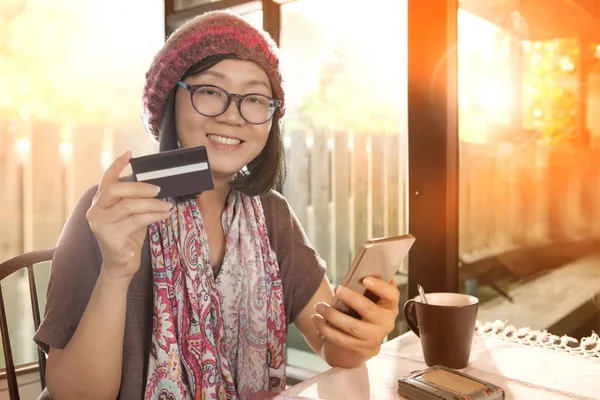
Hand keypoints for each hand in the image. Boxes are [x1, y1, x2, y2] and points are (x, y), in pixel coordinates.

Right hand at [86, 150, 171, 280]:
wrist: (122, 264)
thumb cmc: (128, 237)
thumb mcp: (132, 214)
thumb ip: (136, 200)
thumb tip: (156, 185)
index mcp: (100, 202)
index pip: (107, 179)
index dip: (117, 165)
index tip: (130, 154)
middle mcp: (95, 210)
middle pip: (115, 190)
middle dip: (139, 187)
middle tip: (158, 189)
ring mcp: (100, 224)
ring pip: (128, 206)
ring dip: (152, 204)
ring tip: (167, 205)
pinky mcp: (109, 236)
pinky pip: (135, 221)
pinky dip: (153, 216)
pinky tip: (164, 215)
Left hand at [311, 276, 399, 358]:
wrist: (366, 340)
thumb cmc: (368, 309)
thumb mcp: (374, 298)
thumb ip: (374, 283)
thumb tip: (371, 263)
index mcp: (390, 306)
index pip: (392, 295)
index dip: (380, 287)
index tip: (365, 279)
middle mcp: (385, 323)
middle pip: (369, 310)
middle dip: (352, 299)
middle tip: (338, 288)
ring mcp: (372, 337)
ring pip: (352, 327)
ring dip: (333, 316)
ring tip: (319, 306)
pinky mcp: (359, 348)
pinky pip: (340, 339)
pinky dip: (326, 329)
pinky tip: (316, 319)